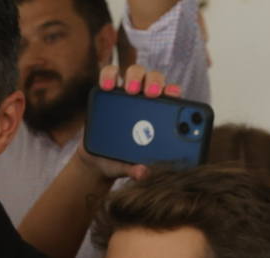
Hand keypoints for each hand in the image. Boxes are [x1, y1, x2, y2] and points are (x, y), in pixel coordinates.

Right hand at [75, 64, 181, 180]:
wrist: (95, 159)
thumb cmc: (119, 161)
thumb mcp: (127, 167)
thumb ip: (135, 170)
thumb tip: (144, 174)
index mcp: (158, 113)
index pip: (171, 95)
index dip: (174, 91)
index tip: (173, 93)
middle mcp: (144, 98)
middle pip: (155, 79)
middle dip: (155, 83)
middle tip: (150, 94)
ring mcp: (124, 92)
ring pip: (135, 72)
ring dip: (134, 76)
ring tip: (130, 89)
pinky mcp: (106, 91)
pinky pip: (109, 74)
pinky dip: (108, 76)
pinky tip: (106, 86)